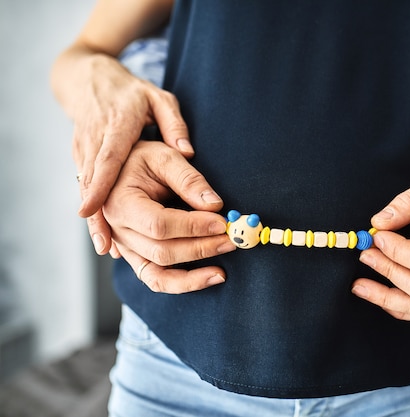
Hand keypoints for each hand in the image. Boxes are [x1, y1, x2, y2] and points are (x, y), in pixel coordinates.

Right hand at [72, 55, 192, 253]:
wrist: (89, 84)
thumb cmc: (130, 94)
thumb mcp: (158, 100)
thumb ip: (173, 125)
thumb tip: (189, 153)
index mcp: (112, 129)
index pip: (107, 163)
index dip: (104, 190)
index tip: (102, 213)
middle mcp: (92, 150)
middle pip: (100, 192)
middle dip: (120, 221)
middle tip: (142, 242)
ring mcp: (83, 162)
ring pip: (90, 202)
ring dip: (101, 229)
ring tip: (111, 251)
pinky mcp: (83, 171)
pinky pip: (91, 202)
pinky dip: (98, 225)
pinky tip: (108, 246)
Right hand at [102, 141, 235, 293]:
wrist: (119, 166)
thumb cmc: (141, 158)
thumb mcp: (164, 157)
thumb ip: (189, 179)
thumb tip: (215, 205)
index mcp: (119, 203)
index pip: (159, 224)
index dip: (193, 226)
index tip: (222, 223)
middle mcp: (116, 231)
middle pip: (161, 252)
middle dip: (201, 248)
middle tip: (232, 240)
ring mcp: (124, 247)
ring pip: (157, 275)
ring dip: (194, 276)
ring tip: (222, 271)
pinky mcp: (135, 256)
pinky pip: (156, 279)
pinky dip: (182, 283)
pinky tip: (208, 278)